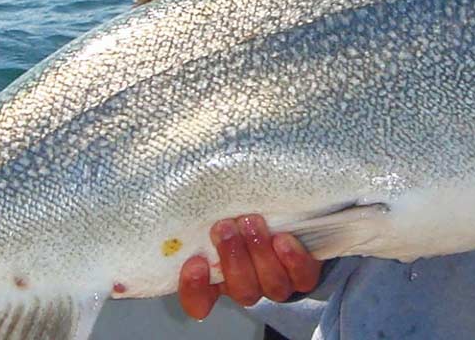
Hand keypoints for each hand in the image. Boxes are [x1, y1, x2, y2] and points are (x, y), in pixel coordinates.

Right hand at [177, 214, 321, 320]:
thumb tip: (170, 176)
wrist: (294, 216)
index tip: (194, 263)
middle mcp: (248, 284)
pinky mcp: (304, 275)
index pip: (200, 299)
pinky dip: (291, 259)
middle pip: (241, 289)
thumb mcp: (223, 209)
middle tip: (225, 226)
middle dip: (232, 258)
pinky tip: (283, 239)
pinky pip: (300, 277)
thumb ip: (207, 208)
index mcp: (219, 275)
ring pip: (270, 283)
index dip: (194, 288)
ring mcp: (277, 282)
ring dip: (259, 253)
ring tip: (252, 222)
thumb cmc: (247, 210)